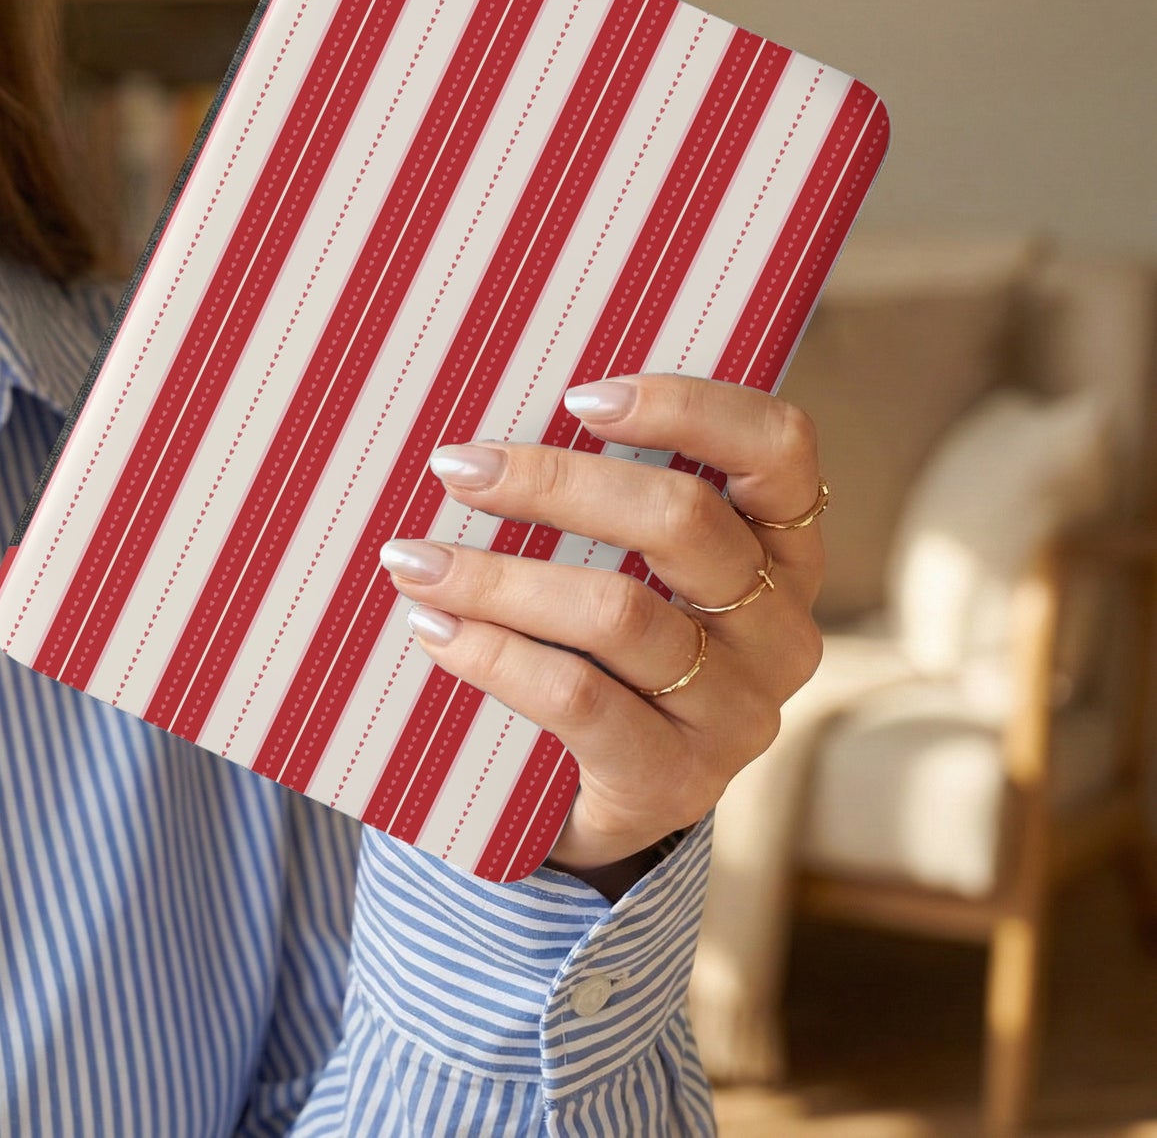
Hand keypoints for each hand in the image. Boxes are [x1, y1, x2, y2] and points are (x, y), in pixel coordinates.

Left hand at [379, 374, 824, 898]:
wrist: (604, 801)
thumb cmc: (607, 652)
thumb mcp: (634, 570)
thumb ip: (606, 505)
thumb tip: (491, 429)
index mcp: (783, 550)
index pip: (777, 448)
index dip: (688, 407)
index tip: (578, 396)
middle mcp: (781, 629)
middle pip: (684, 521)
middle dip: (554, 484)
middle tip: (457, 467)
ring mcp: (737, 713)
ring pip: (619, 612)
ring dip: (499, 577)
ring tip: (415, 560)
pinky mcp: (677, 780)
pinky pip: (578, 698)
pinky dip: (495, 655)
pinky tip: (435, 630)